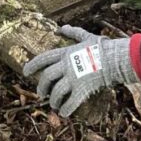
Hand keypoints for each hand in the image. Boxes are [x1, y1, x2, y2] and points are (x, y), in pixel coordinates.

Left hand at [22, 26, 138, 116]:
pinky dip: (66, 109)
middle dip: (41, 87)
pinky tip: (64, 113)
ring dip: (53, 100)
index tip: (25, 72)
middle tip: (41, 94)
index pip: (43, 59)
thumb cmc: (102, 47)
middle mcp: (66, 66)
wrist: (115, 58)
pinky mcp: (82, 89)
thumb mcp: (85, 37)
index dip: (32, 65)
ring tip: (54, 105)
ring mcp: (73, 78)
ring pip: (56, 92)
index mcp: (65, 53)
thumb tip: (63, 27)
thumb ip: (73, 33)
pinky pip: (70, 102)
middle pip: (47, 77)